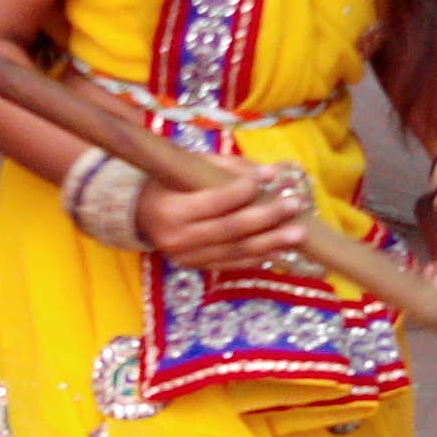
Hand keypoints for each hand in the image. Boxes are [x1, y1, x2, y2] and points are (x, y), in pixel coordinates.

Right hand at [139, 164, 315, 269]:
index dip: (243, 191)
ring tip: (298, 233)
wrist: (138, 215)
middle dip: (267, 217)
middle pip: (231, 229)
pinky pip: (233, 265)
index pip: (215, 202)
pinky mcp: (197, 268)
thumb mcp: (188, 168)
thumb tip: (270, 173)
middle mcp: (179, 239)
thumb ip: (227, 168)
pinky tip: (280, 250)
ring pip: (236, 252)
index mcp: (172, 210)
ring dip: (271, 242)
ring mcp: (188, 258)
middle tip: (294, 205)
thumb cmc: (167, 184)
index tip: (270, 179)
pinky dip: (258, 258)